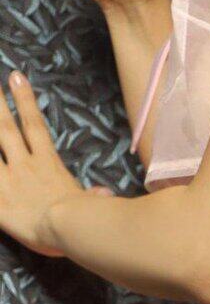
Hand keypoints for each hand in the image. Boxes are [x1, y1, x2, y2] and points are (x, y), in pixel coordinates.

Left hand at [0, 71, 108, 256]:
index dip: (24, 101)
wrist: (69, 226)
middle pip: (4, 128)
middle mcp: (25, 166)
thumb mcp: (93, 205)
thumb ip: (94, 196)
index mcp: (48, 164)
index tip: (15, 77)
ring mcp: (9, 181)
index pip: (35, 126)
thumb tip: (105, 195)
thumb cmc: (86, 217)